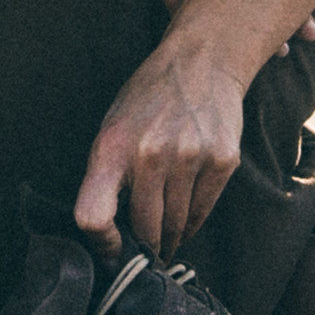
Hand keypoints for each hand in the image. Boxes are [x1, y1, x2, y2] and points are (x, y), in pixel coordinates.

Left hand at [71, 38, 246, 258]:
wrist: (202, 62)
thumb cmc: (149, 99)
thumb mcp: (112, 128)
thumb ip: (107, 176)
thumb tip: (112, 234)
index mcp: (111, 148)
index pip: (93, 215)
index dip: (101, 242)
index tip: (112, 249)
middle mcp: (149, 154)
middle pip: (144, 229)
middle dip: (145, 247)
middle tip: (146, 252)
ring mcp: (189, 157)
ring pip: (176, 225)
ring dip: (170, 237)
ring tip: (166, 238)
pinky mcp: (222, 160)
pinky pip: (202, 211)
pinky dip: (193, 222)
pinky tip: (186, 218)